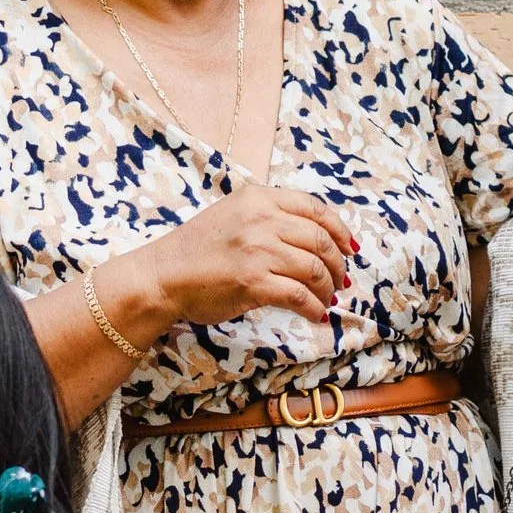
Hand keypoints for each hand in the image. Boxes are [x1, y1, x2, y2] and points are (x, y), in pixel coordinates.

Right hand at [127, 185, 352, 328]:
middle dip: (338, 264)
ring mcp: (258, 251)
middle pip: (321, 240)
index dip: (340, 230)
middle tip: (341, 281)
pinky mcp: (253, 282)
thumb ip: (269, 217)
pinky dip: (314, 307)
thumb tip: (314, 238)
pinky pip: (299, 296)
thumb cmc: (197, 250)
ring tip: (327, 299)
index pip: (315, 209)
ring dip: (328, 288)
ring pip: (314, 269)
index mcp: (258, 198)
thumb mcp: (233, 215)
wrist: (163, 276)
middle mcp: (261, 219)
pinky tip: (316, 314)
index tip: (349, 248)